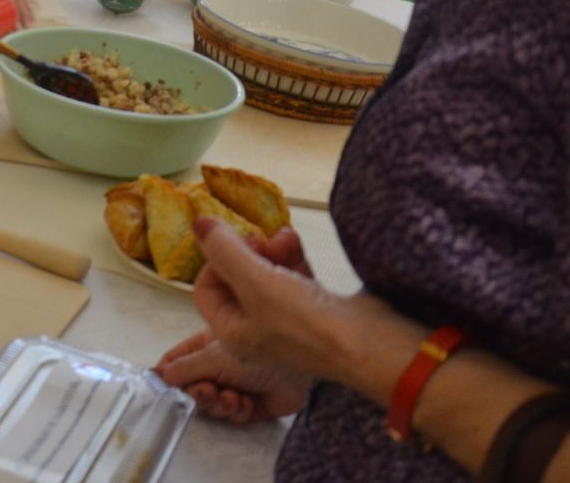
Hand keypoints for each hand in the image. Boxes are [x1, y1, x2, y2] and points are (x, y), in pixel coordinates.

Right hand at [155, 331, 310, 422]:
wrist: (295, 368)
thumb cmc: (256, 350)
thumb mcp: (211, 357)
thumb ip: (182, 368)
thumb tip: (157, 375)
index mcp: (207, 347)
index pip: (178, 362)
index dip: (169, 376)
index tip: (163, 387)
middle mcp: (220, 366)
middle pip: (195, 388)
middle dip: (200, 394)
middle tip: (207, 391)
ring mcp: (236, 385)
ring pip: (214, 405)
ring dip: (219, 404)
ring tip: (230, 396)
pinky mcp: (252, 405)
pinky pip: (234, 415)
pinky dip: (237, 410)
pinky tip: (244, 401)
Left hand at [190, 218, 363, 384]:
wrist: (370, 346)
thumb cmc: (307, 325)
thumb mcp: (255, 282)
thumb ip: (225, 250)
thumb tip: (198, 223)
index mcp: (234, 334)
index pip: (207, 290)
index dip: (215, 260)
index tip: (232, 242)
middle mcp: (257, 332)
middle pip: (237, 281)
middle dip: (245, 252)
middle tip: (257, 238)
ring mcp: (288, 322)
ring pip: (267, 276)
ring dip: (271, 250)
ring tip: (282, 236)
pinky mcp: (315, 310)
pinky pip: (294, 277)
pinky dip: (292, 257)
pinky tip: (294, 239)